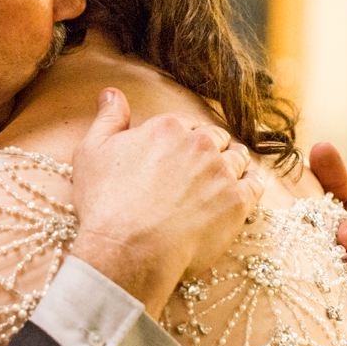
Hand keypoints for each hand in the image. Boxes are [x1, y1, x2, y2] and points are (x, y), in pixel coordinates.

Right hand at [69, 88, 265, 314]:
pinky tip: (245, 191)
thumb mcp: (91, 153)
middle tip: (203, 169)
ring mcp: (221, 173)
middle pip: (216, 139)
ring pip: (239, 158)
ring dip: (234, 164)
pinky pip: (255, 186)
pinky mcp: (237, 203)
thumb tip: (111, 94)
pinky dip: (252, 185)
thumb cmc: (105, 205)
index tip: (180, 155)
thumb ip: (107, 120)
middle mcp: (199, 145)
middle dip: (211, 150)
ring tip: (224, 179)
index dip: (185, 139)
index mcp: (167, 129)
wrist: (127, 251)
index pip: (188, 125)